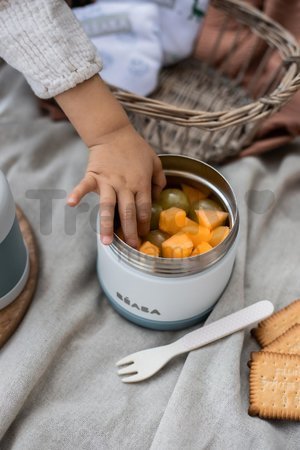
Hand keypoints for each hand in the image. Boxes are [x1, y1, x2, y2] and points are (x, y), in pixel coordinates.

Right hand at [55, 75, 165, 247]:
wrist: (114, 132)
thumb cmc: (136, 148)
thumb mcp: (155, 161)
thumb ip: (160, 180)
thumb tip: (159, 197)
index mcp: (141, 183)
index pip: (144, 209)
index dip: (144, 224)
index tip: (143, 237)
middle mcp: (125, 185)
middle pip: (128, 212)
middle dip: (130, 231)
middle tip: (131, 247)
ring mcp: (108, 181)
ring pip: (108, 206)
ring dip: (107, 225)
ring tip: (106, 242)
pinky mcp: (93, 176)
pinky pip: (84, 186)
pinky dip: (77, 194)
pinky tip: (70, 204)